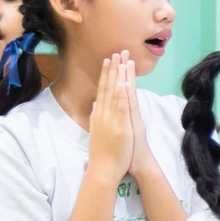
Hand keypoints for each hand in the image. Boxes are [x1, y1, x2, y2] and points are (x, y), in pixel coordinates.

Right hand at [85, 51, 138, 184]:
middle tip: (117, 52)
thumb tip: (96, 105)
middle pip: (108, 87)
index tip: (109, 60)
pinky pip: (120, 108)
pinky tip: (123, 84)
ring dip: (117, 76)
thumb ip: (98, 116)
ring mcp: (110, 119)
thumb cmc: (105, 152)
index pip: (103, 90)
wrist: (104, 168)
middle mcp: (103, 113)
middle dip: (113, 69)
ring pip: (114, 94)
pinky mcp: (118, 126)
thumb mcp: (99, 130)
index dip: (107, 74)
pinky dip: (121, 96)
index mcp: (100, 114)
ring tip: (120, 60)